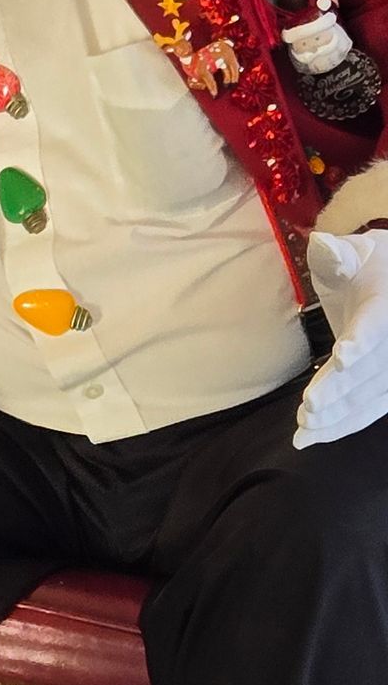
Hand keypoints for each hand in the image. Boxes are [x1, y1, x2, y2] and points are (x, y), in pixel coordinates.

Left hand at [296, 227, 387, 447]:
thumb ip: (338, 254)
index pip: (378, 325)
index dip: (362, 340)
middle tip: (309, 406)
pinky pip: (369, 410)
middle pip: (373, 368)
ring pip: (371, 396)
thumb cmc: (367, 265)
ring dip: (338, 415)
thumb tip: (324, 246)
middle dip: (342, 389)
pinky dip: (342, 425)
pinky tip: (312, 438)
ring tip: (304, 427)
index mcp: (387, 305)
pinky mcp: (385, 385)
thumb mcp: (354, 251)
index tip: (341, 355)